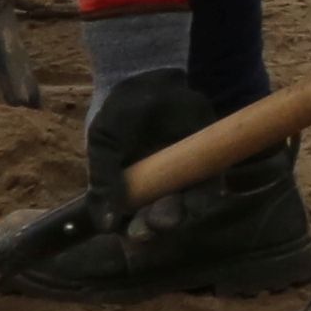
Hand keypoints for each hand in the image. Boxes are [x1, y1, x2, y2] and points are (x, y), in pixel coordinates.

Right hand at [81, 65, 219, 236]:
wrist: (147, 78)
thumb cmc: (119, 114)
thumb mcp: (102, 143)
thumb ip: (102, 182)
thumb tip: (105, 226)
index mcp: (128, 191)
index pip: (130, 221)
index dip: (132, 230)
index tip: (130, 232)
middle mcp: (156, 189)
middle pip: (158, 218)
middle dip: (156, 225)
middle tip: (154, 223)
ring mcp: (182, 177)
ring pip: (184, 207)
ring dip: (179, 214)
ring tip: (172, 214)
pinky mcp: (205, 163)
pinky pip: (208, 186)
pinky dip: (204, 195)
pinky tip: (196, 198)